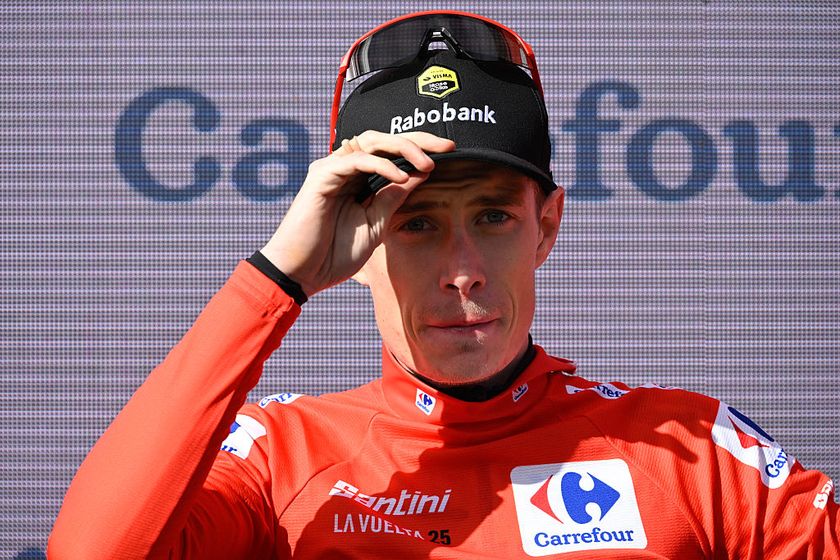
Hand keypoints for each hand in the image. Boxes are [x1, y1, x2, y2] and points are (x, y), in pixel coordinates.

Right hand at [261, 130, 455, 296]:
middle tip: (448, 147)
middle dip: (418, 140)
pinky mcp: (321, 176)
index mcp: (358, 179)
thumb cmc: (335, 253)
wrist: (303, 274)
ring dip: (403, 148)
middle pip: (384, 139)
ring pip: (371, 141)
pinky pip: (356, 160)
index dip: (421, 148)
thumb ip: (395, 196)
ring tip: (428, 164)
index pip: (392, 153)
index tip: (451, 153)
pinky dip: (381, 165)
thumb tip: (422, 173)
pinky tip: (402, 177)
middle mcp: (344, 168)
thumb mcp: (377, 223)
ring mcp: (331, 169)